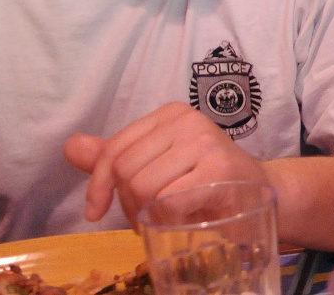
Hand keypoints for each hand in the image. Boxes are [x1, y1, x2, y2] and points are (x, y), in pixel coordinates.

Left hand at [64, 102, 268, 227]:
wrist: (262, 194)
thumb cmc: (208, 183)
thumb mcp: (159, 167)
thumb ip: (117, 158)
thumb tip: (71, 146)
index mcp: (170, 114)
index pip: (115, 148)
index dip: (98, 185)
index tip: (96, 211)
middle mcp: (188, 120)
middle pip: (125, 170)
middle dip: (128, 205)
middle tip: (148, 217)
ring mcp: (205, 141)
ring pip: (143, 187)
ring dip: (147, 216)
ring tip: (167, 218)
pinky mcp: (218, 169)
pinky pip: (167, 202)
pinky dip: (169, 220)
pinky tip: (185, 218)